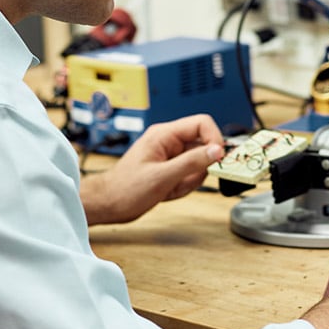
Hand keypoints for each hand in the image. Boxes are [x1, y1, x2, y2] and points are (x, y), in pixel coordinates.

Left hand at [79, 114, 224, 224]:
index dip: (214, 139)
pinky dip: (185, 186)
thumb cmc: (125, 189)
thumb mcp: (162, 177)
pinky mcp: (171, 168)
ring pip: (199, 163)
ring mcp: (171, 155)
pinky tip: (169, 191)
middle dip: (200, 167)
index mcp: (164, 135)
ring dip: (191, 179)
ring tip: (172, 187)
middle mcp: (169, 142)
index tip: (219, 158)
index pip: (202, 124)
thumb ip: (192, 162)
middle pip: (203, 145)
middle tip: (186, 179)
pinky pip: (190, 174)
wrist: (109, 204)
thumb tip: (216, 151)